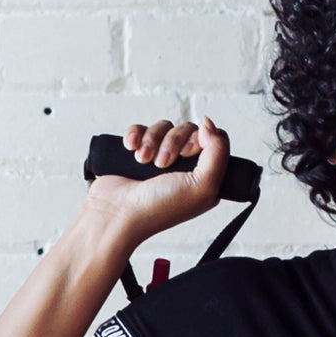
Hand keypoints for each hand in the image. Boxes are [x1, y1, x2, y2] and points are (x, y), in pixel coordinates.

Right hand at [83, 117, 231, 245]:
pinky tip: (131, 149)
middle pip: (187, 129)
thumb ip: (218, 152)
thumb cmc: (159, 208)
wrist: (117, 213)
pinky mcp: (137, 152)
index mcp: (204, 176)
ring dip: (152, 141)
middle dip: (172, 142)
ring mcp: (159, 158)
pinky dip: (135, 135)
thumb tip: (209, 123)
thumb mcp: (203, 185)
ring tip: (142, 160)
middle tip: (162, 164)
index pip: (213, 139)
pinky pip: (141, 128)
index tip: (188, 153)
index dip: (201, 139)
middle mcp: (183, 166)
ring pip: (163, 127)